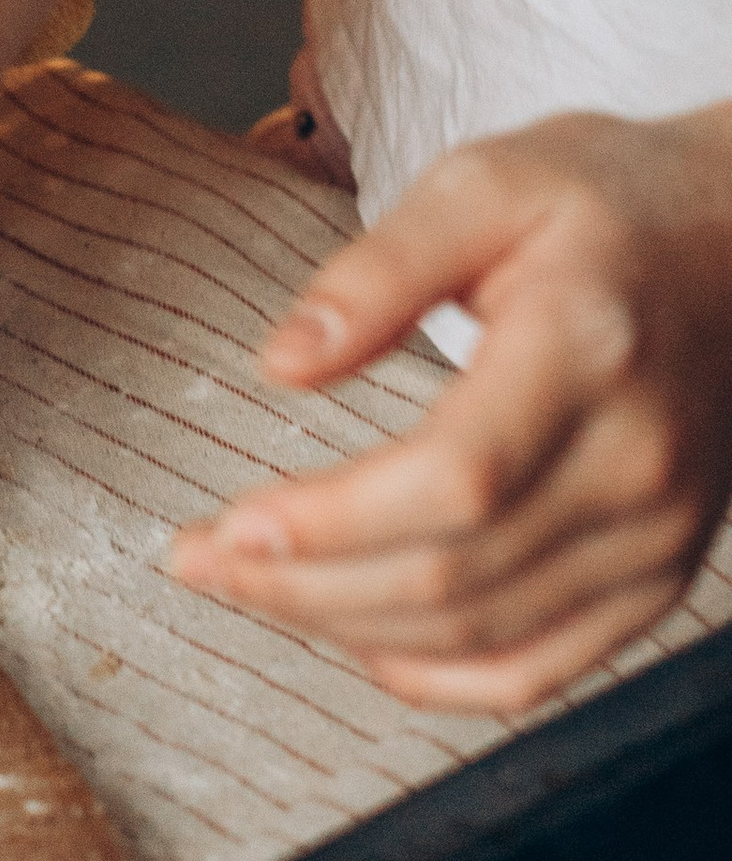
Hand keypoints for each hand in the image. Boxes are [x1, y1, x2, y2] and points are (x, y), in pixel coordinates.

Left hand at [171, 106, 731, 709]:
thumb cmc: (603, 199)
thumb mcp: (483, 182)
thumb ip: (376, 270)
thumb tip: (281, 362)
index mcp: (588, 351)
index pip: (452, 478)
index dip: (330, 523)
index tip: (227, 527)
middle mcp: (638, 461)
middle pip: (455, 573)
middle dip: (303, 586)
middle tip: (197, 562)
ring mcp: (661, 533)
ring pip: (485, 634)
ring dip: (348, 629)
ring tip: (254, 590)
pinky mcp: (663, 572)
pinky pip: (546, 668)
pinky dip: (445, 677)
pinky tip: (366, 646)